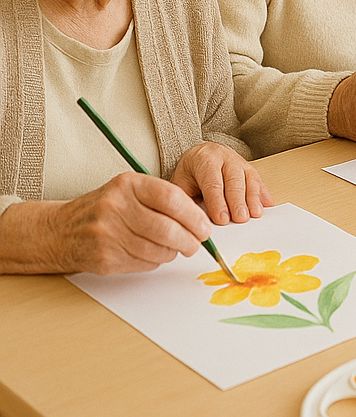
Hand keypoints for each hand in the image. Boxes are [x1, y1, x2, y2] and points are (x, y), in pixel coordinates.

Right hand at [0, 172, 212, 274]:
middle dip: (189, 239)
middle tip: (198, 243)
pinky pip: (142, 263)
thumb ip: (159, 198)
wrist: (59, 231)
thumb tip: (198, 218)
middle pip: (166, 228)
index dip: (193, 215)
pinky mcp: (104, 259)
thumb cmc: (104, 208)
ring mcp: (107, 235)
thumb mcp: (128, 190)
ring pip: (156, 249)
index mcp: (127, 184)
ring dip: (174, 252)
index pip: (171, 197)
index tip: (205, 225)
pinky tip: (155, 254)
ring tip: (178, 249)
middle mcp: (116, 207)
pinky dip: (156, 261)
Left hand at [171, 142, 273, 224]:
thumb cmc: (190, 173)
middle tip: (240, 219)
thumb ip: (187, 201)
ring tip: (255, 214)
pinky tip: (267, 205)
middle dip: (238, 201)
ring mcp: (240, 161)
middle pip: (234, 180)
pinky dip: (263, 194)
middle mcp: (224, 157)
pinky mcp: (250, 168)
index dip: (217, 202)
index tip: (222, 220)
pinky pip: (259, 180)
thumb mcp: (181, 184)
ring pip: (249, 178)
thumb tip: (195, 222)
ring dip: (253, 198)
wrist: (200, 155)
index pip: (212, 182)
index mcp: (205, 159)